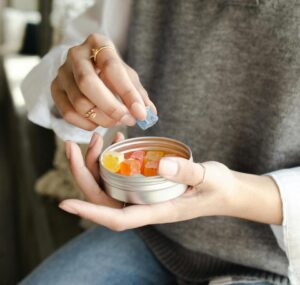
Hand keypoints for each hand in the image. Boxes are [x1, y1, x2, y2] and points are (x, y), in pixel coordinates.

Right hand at [51, 33, 156, 129]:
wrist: (87, 68)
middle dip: (111, 108)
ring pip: (79, 103)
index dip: (127, 93)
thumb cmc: (111, 72)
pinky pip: (69, 114)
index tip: (141, 113)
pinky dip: (87, 124)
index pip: (112, 68)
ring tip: (116, 121)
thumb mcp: (127, 76)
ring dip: (102, 119)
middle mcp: (75, 55)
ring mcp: (62, 73)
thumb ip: (138, 93)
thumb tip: (148, 113)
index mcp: (97, 44)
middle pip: (88, 84)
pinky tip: (99, 122)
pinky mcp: (55, 89)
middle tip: (128, 120)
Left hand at [60, 133, 282, 230]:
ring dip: (96, 164)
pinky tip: (119, 140)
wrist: (226, 191)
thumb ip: (188, 172)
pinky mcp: (148, 185)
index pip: (118, 218)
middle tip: (73, 145)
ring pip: (110, 185)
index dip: (91, 212)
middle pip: (105, 197)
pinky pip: (123, 176)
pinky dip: (114, 159)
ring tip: (96, 137)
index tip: (65, 203)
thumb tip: (161, 164)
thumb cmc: (219, 188)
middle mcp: (146, 205)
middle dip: (83, 174)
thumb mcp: (209, 178)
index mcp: (158, 210)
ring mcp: (145, 196)